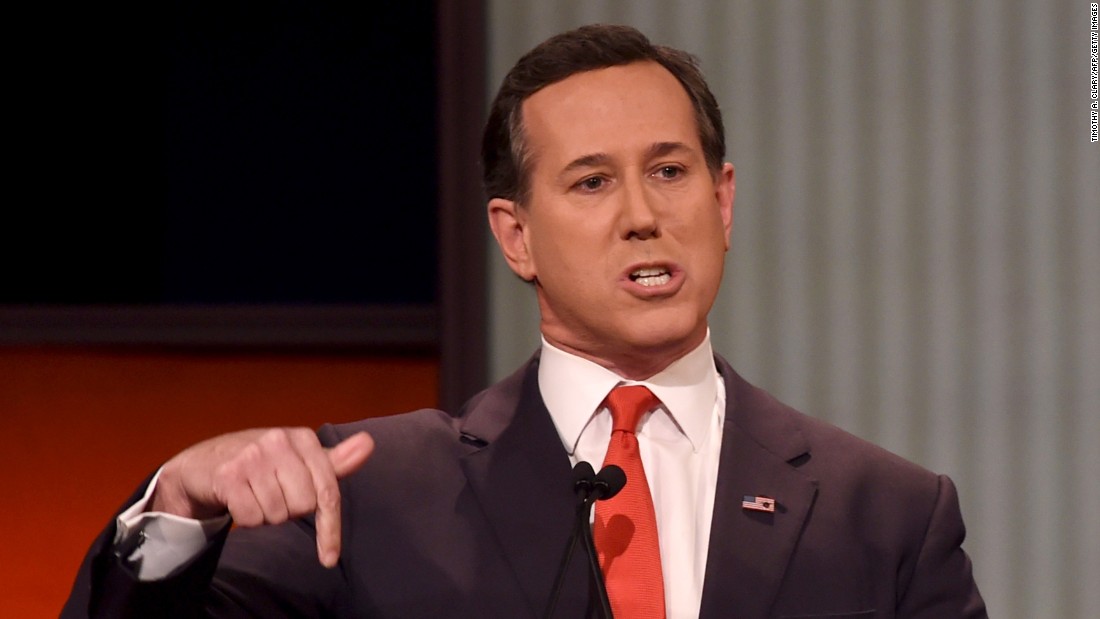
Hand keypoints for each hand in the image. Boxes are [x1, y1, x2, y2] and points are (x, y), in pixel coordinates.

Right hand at [150, 428, 373, 567]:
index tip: (329, 557)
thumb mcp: (298, 460)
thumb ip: (333, 461)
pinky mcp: (228, 474)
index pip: (328, 491)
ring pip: (277, 515)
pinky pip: (251, 519)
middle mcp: (279, 440)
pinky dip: (246, 519)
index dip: (330, 528)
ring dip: (266, 515)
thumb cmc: (260, 464)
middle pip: (303, 506)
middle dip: (288, 511)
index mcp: (303, 438)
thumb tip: (368, 444)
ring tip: (254, 495)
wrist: (203, 464)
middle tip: (272, 496)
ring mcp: (252, 456)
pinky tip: (238, 500)